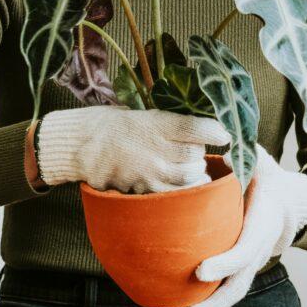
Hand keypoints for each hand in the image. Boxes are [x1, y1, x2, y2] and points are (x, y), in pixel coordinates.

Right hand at [36, 105, 229, 193]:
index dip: (215, 131)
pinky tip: (185, 183)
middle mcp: (154, 148)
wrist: (82, 146)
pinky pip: (176, 193)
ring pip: (190, 175)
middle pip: (195, 154)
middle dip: (199, 152)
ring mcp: (150, 172)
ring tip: (187, 165)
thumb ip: (171, 122)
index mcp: (154, 123)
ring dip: (195, 170)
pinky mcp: (145, 189)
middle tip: (193, 149)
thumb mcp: (143, 112)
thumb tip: (206, 127)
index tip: (225, 134)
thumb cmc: (115, 125)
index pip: (194, 128)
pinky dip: (186, 188)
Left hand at [177, 144, 306, 306]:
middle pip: (240, 283)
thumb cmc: (268, 179)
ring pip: (234, 292)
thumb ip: (248, 157)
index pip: (245, 249)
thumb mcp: (262, 163)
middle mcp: (260, 249)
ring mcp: (252, 262)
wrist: (289, 200)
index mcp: (263, 224)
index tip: (200, 270)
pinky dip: (208, 302)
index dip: (225, 263)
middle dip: (214, 301)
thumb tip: (225, 152)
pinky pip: (228, 289)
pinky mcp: (242, 267)